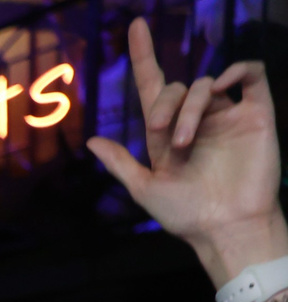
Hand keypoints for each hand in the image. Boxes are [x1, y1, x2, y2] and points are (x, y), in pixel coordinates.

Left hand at [88, 21, 287, 282]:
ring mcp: (227, 115)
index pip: (155, 85)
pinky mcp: (256, 114)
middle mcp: (197, 119)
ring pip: (206, 84)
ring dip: (190, 107)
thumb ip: (120, 163)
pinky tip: (222, 84)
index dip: (144, 55)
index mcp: (168, 132)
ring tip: (183, 141)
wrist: (225, 227)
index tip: (136, 26)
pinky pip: (251, 75)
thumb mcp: (144, 189)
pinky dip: (236, 70)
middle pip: (178, 87)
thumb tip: (91, 141)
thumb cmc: (186, 214)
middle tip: (161, 134)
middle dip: (164, 105)